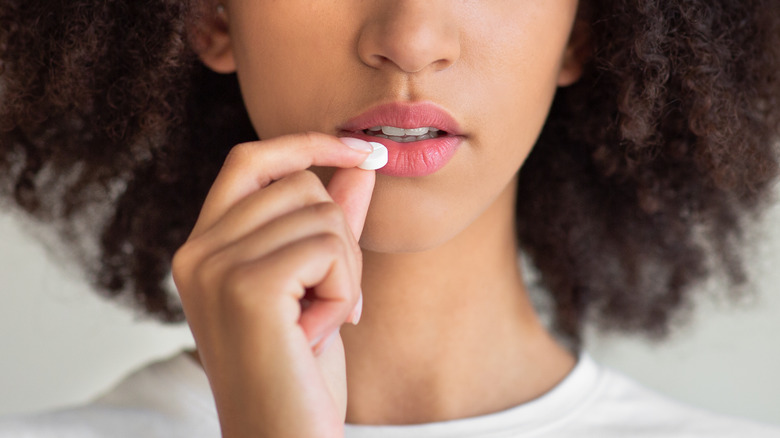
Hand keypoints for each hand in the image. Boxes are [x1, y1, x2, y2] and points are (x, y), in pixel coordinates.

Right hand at [172, 132, 374, 436]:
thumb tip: (360, 163)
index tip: (363, 152)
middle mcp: (196, 251)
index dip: (307, 145)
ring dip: (343, 273)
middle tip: (330, 299)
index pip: (250, 160)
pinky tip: (321, 331)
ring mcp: (215, 267)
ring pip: (323, 215)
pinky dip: (344, 291)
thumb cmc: (299, 369)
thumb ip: (331, 221)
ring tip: (318, 323)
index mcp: (204, 247)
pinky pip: (330, 249)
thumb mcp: (317, 283)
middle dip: (340, 237)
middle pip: (300, 185)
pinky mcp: (246, 288)